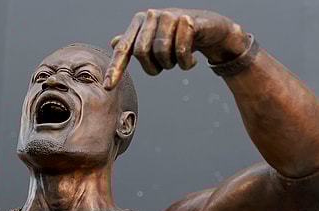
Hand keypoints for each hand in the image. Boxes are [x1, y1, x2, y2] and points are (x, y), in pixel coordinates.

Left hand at [104, 8, 245, 88]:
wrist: (210, 29)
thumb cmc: (179, 36)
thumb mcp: (156, 39)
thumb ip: (135, 41)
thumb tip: (114, 42)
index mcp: (139, 21)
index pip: (124, 48)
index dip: (115, 68)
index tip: (108, 87)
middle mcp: (152, 15)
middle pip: (142, 53)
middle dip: (154, 67)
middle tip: (166, 67)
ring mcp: (170, 15)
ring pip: (162, 52)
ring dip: (171, 64)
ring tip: (179, 61)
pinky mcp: (188, 20)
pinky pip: (181, 50)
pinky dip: (185, 62)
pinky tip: (191, 61)